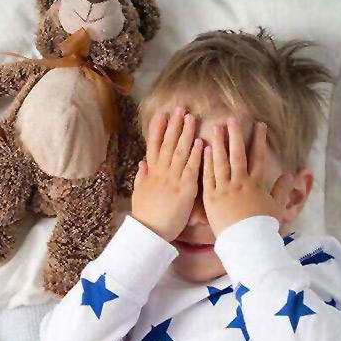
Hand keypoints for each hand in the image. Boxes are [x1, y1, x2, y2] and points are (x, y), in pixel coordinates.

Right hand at [132, 107, 203, 241]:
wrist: (150, 232)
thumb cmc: (146, 216)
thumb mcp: (139, 193)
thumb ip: (142, 176)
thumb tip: (142, 162)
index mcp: (151, 173)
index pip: (153, 145)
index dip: (157, 128)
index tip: (161, 114)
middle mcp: (160, 172)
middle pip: (167, 143)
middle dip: (173, 125)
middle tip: (179, 108)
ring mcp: (172, 179)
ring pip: (179, 151)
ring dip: (185, 133)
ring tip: (190, 117)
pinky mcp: (184, 189)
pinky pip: (190, 168)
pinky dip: (195, 154)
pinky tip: (200, 142)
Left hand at [202, 117, 286, 235]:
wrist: (247, 243)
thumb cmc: (262, 227)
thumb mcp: (276, 207)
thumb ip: (282, 189)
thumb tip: (291, 174)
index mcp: (256, 185)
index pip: (258, 157)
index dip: (259, 140)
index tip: (259, 125)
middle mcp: (240, 183)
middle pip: (238, 154)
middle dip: (236, 135)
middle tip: (233, 118)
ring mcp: (225, 189)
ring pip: (221, 162)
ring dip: (219, 143)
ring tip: (217, 127)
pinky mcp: (211, 198)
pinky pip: (208, 176)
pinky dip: (206, 162)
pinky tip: (203, 149)